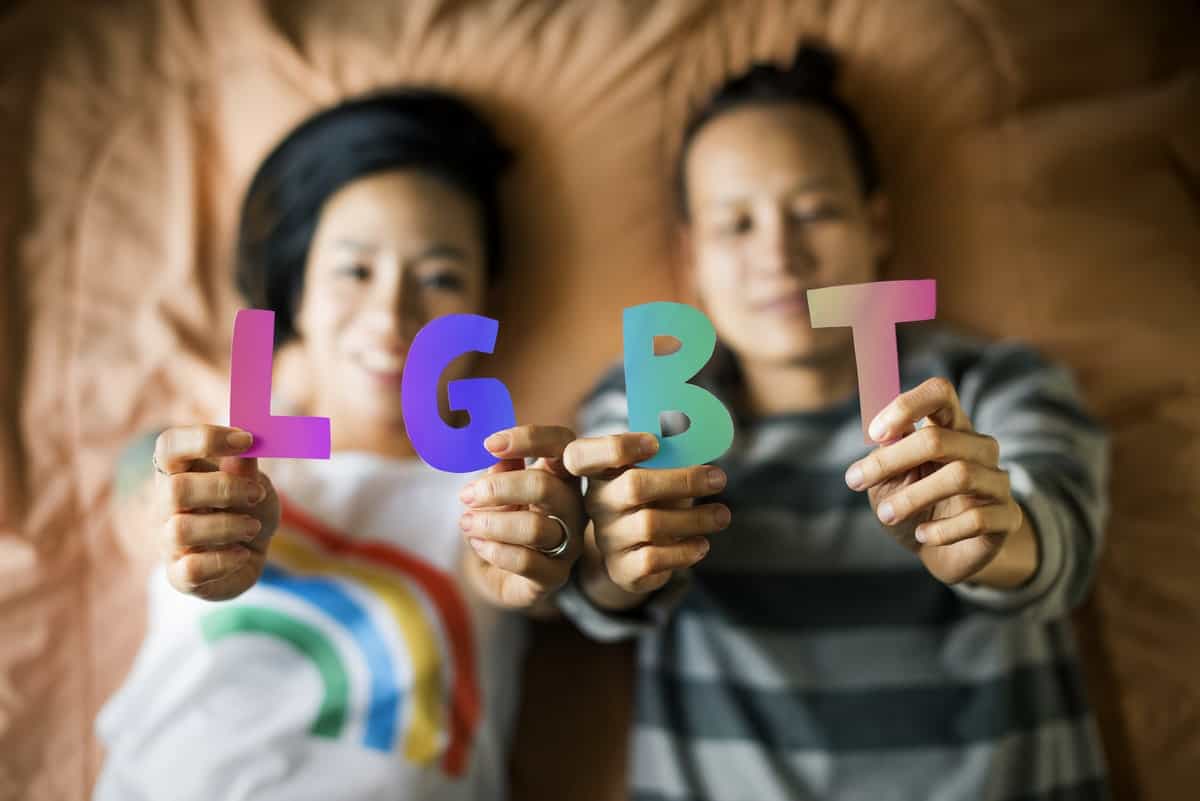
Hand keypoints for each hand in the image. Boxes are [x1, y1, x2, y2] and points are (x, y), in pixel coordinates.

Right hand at [152, 425, 278, 599]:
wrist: (252, 551)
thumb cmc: (247, 508)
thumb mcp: (255, 482)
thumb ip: (246, 468)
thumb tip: (245, 448)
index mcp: (178, 472)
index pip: (169, 446)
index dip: (204, 438)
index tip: (246, 440)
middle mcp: (164, 505)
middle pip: (174, 489)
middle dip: (224, 489)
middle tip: (255, 494)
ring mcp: (167, 542)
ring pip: (180, 530)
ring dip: (228, 526)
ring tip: (253, 528)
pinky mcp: (179, 576)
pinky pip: (191, 569)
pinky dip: (224, 561)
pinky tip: (242, 554)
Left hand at [458, 425, 583, 609]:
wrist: (500, 570)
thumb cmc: (504, 519)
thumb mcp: (500, 489)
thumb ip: (502, 469)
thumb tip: (499, 454)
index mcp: (563, 475)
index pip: (562, 444)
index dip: (529, 438)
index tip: (489, 444)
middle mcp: (574, 506)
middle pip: (545, 486)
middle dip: (498, 489)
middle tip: (467, 495)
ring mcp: (569, 543)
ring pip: (534, 528)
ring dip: (490, 523)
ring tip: (466, 523)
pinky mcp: (555, 575)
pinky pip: (526, 562)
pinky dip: (495, 550)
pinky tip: (478, 544)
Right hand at [563, 432, 728, 602]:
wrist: (632, 555)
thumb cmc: (651, 502)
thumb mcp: (654, 476)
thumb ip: (669, 459)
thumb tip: (702, 441)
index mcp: (600, 472)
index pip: (584, 455)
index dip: (617, 447)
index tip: (655, 443)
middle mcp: (597, 504)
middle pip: (634, 486)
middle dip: (683, 480)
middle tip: (719, 478)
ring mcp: (607, 538)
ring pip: (650, 524)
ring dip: (694, 518)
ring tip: (722, 515)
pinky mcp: (622, 568)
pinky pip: (653, 559)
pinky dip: (683, 551)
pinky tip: (702, 545)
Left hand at [844, 377, 1026, 584]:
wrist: (944, 553)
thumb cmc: (913, 506)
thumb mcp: (889, 480)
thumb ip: (886, 455)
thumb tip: (881, 436)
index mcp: (950, 428)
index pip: (940, 393)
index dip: (906, 405)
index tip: (874, 433)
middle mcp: (979, 448)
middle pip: (939, 438)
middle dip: (891, 459)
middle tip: (855, 480)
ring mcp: (997, 481)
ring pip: (960, 476)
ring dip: (913, 497)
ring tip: (886, 515)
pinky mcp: (1008, 517)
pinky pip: (977, 518)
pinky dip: (942, 530)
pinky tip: (923, 535)